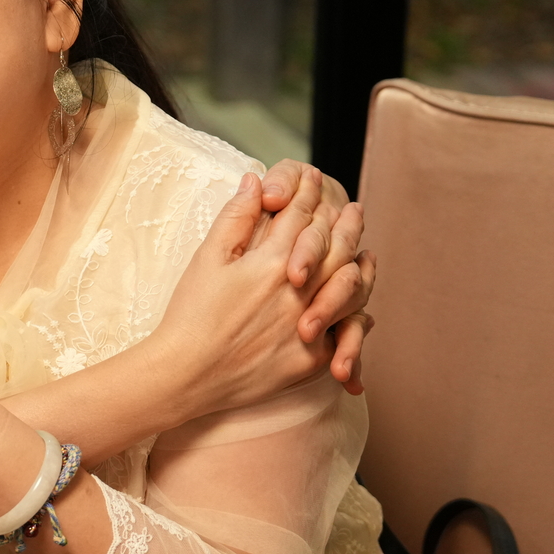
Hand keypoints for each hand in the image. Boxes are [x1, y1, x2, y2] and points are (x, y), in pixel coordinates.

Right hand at [144, 161, 373, 413]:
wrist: (187, 374)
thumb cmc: (192, 314)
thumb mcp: (208, 258)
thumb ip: (236, 217)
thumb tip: (255, 180)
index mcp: (272, 261)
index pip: (301, 216)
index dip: (309, 193)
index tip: (315, 179)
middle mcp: (298, 291)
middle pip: (335, 246)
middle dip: (346, 223)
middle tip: (354, 209)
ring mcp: (309, 326)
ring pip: (349, 286)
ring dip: (359, 264)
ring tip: (365, 252)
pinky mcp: (312, 359)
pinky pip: (345, 332)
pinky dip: (357, 314)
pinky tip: (360, 305)